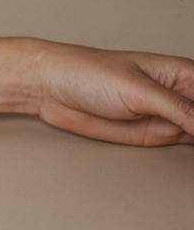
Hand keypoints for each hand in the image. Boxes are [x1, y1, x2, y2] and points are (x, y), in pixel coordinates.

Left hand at [29, 41, 193, 146]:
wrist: (50, 88)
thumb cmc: (88, 73)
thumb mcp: (140, 90)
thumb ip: (181, 110)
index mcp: (185, 73)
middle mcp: (183, 95)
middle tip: (193, 138)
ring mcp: (172, 116)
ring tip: (186, 141)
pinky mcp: (157, 134)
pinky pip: (189, 146)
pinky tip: (192, 156)